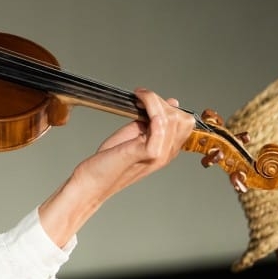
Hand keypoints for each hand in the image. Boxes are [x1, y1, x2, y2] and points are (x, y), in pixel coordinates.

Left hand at [73, 88, 192, 196]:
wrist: (93, 181)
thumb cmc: (109, 161)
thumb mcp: (133, 136)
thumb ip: (150, 121)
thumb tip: (171, 102)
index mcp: (166, 149)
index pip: (184, 122)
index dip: (167, 106)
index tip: (146, 98)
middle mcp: (168, 153)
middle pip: (182, 119)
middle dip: (161, 102)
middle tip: (140, 97)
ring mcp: (160, 154)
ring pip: (172, 119)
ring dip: (154, 101)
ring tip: (138, 98)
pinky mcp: (148, 153)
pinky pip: (160, 126)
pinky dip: (151, 109)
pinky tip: (139, 104)